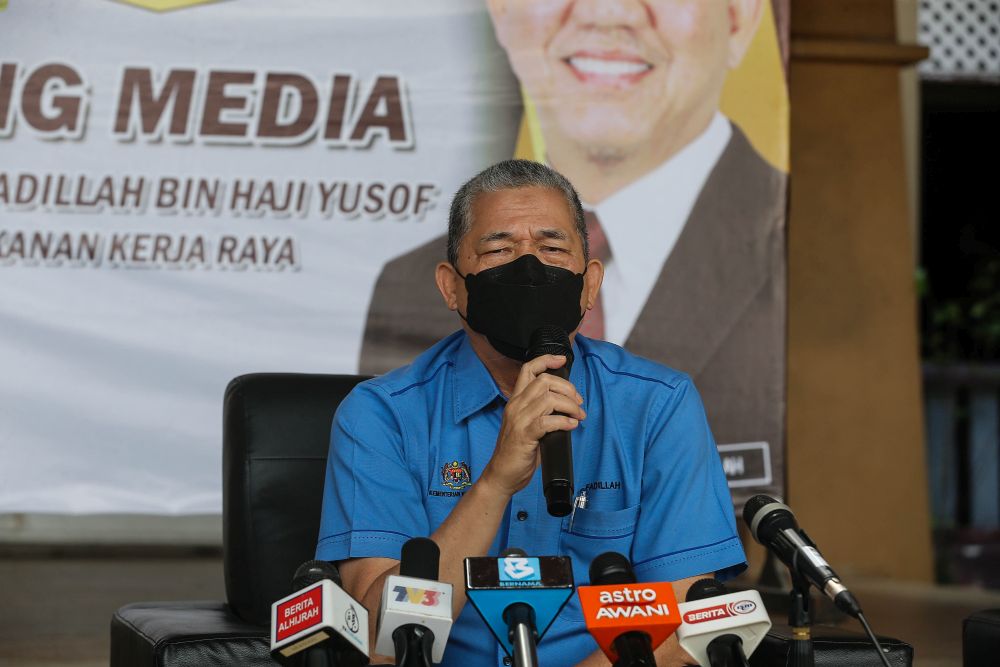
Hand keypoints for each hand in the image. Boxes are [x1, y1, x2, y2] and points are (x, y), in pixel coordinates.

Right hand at [480, 354, 584, 496]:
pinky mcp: (524, 436)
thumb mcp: (526, 424)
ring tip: (578, 416)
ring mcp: (519, 420)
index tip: (562, 360)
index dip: (546, 360)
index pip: (528, 369)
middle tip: (578, 402)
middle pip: (544, 381)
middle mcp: (516, 406)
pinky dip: (564, 421)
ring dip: (570, 406)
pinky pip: (547, 421)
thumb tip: (567, 405)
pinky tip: (571, 426)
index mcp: (516, 401)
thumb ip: (540, 411)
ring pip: (549, 399)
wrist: (502, 475)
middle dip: (568, 388)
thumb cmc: (517, 452)